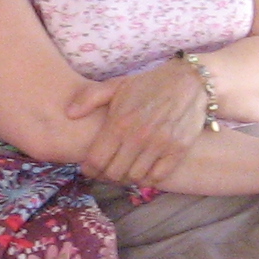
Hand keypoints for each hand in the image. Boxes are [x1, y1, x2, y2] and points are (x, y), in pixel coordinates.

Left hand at [66, 61, 210, 185]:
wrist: (190, 81)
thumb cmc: (149, 84)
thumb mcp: (117, 85)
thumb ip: (89, 98)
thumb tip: (69, 114)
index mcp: (119, 122)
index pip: (96, 160)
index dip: (89, 169)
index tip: (89, 168)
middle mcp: (138, 136)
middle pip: (114, 173)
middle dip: (106, 175)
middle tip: (106, 171)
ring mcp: (159, 145)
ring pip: (135, 177)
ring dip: (127, 177)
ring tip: (125, 170)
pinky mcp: (178, 150)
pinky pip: (158, 176)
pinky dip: (149, 177)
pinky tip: (145, 169)